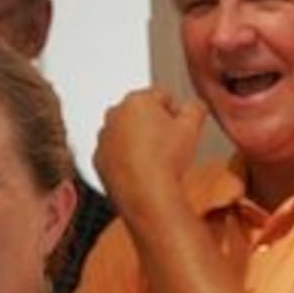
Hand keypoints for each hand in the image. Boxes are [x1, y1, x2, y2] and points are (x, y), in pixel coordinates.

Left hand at [92, 88, 205, 220]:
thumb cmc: (166, 161)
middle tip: (169, 144)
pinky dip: (126, 158)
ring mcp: (103, 138)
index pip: (162, 96)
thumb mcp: (192, 127)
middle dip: (155, 125)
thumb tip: (194, 106)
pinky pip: (115, 153)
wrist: (147, 195)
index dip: (176, 113)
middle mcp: (114, 115)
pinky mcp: (98, 160)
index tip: (180, 128)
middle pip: (141, 113)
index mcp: (136, 101)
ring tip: (156, 159)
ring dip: (139, 141)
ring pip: (126, 133)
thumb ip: (195, 108)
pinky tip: (142, 170)